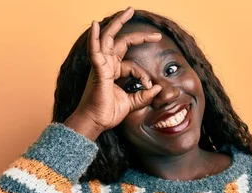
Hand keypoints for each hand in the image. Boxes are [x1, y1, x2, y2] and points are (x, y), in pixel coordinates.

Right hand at [66, 6, 162, 139]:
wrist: (95, 123)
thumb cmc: (107, 113)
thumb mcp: (131, 103)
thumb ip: (143, 95)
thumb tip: (157, 88)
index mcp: (113, 71)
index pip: (133, 64)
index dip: (144, 75)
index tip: (149, 87)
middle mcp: (106, 65)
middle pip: (119, 41)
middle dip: (132, 30)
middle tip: (142, 18)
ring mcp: (100, 66)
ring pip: (109, 38)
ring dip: (118, 23)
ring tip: (128, 11)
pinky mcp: (97, 71)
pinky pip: (95, 51)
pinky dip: (94, 38)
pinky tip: (95, 25)